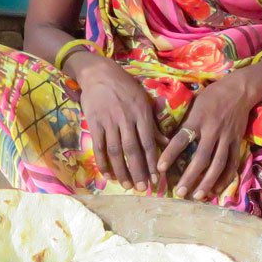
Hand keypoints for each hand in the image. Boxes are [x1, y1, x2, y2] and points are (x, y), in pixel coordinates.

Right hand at [70, 53, 164, 191]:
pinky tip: (108, 174)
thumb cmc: (125, 86)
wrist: (98, 72)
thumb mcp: (143, 100)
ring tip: (126, 185)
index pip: (148, 143)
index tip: (156, 179)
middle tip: (142, 188)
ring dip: (121, 170)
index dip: (152, 162)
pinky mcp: (94, 123)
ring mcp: (108, 122)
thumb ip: (153, 123)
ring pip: (116, 151)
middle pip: (132, 150)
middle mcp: (126, 119)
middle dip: (138, 171)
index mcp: (141, 114)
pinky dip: (103, 162)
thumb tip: (167, 142)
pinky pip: (99, 146)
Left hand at [157, 69, 261, 201]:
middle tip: (179, 192)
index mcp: (198, 119)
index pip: (182, 138)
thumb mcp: (194, 104)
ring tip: (198, 196)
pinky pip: (232, 163)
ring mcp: (227, 137)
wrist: (240, 90)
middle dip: (190, 176)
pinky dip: (225, 178)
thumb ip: (184, 122)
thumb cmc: (212, 96)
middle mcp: (213, 130)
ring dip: (208, 181)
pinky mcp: (238, 142)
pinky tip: (216, 189)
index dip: (170, 154)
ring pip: (218, 163)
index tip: (159, 168)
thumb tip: (166, 139)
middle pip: (201, 157)